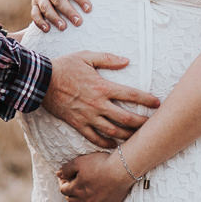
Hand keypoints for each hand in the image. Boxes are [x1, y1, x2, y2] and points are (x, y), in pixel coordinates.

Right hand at [29, 0, 96, 30]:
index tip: (89, 9)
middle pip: (58, 0)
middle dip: (68, 11)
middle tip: (78, 22)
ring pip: (46, 8)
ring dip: (54, 18)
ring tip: (63, 27)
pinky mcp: (34, 3)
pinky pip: (34, 13)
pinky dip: (39, 22)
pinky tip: (47, 29)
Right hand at [42, 51, 160, 147]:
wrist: (42, 81)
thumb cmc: (65, 66)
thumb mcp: (86, 56)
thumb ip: (108, 59)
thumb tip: (127, 60)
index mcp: (102, 87)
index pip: (131, 94)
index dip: (147, 100)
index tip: (158, 103)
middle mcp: (98, 104)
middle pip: (126, 118)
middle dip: (142, 123)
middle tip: (153, 125)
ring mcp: (88, 116)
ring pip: (113, 132)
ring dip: (128, 136)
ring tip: (138, 138)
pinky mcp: (78, 124)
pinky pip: (95, 138)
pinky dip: (106, 144)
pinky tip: (114, 145)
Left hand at [58, 151, 134, 201]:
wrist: (121, 170)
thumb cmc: (100, 164)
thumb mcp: (79, 162)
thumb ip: (67, 169)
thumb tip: (58, 174)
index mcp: (77, 189)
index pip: (63, 190)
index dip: (62, 183)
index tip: (64, 177)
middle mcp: (85, 199)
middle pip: (72, 199)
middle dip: (69, 192)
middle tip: (71, 185)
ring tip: (76, 199)